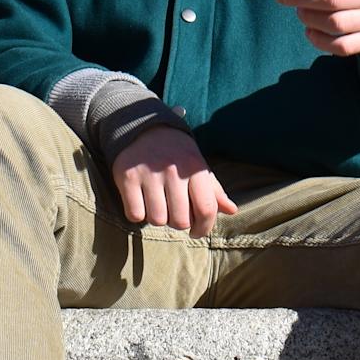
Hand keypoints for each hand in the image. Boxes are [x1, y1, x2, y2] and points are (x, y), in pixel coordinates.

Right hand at [111, 126, 237, 235]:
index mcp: (195, 168)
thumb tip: (232, 210)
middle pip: (180, 221)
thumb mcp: (197, 166)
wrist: (144, 128)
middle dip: (178, 222)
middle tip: (173, 211)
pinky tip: (141, 200)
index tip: (196, 231)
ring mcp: (149, 174)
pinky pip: (135, 214)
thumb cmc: (176, 154)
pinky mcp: (127, 177)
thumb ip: (213, 190)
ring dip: (157, 218)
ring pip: (157, 220)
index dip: (204, 228)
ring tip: (157, 203)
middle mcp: (174, 170)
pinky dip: (137, 213)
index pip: (206, 209)